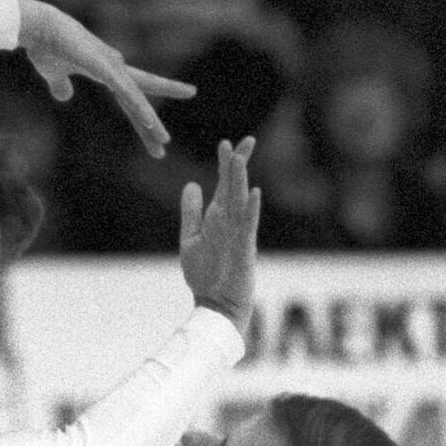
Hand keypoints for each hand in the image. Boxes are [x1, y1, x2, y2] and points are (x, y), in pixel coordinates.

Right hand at [17, 0, 194, 157]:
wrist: (36, 25)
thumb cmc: (45, 46)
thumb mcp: (53, 73)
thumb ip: (61, 84)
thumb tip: (65, 96)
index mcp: (107, 71)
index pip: (129, 100)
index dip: (140, 118)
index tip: (151, 136)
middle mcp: (115, 68)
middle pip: (139, 102)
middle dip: (152, 125)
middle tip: (165, 144)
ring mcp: (111, 65)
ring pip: (136, 99)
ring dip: (150, 121)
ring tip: (164, 140)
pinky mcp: (102, 64)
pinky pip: (123, 89)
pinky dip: (137, 104)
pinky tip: (148, 120)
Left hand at [179, 137, 260, 346]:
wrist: (215, 304)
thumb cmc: (205, 274)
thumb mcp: (191, 238)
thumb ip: (191, 212)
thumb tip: (192, 184)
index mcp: (218, 219)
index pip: (223, 186)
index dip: (225, 165)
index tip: (226, 144)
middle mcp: (230, 223)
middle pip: (235, 188)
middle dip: (237, 165)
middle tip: (243, 140)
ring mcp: (239, 235)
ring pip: (240, 202)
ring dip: (241, 181)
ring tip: (241, 159)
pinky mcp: (244, 250)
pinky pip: (248, 226)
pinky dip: (251, 209)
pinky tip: (254, 193)